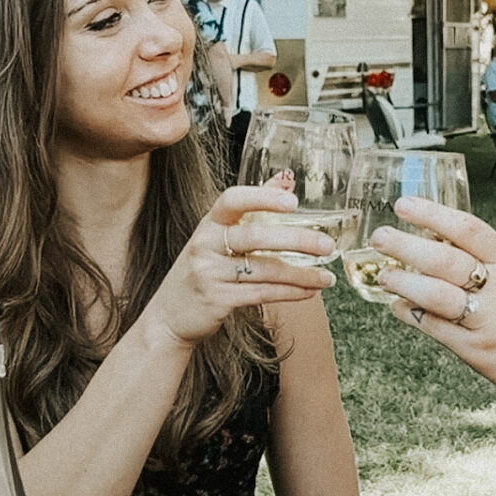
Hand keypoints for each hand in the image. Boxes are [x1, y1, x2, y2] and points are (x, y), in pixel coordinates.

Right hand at [145, 183, 334, 349]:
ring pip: (264, 270)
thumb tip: (286, 180)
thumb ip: (253, 207)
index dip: (262, 198)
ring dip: (301, 274)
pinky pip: (261, 294)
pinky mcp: (217, 300)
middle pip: (255, 236)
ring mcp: (209, 274)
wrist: (169, 316)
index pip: (233, 200)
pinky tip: (309, 291)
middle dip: (296, 240)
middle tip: (326, 245)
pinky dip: (290, 293)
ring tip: (327, 278)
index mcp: (208, 224)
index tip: (293, 201)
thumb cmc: (202, 270)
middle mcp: (205, 245)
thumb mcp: (218, 236)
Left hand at [369, 197, 495, 398]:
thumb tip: (435, 240)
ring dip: (404, 283)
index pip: (468, 230)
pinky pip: (434, 328)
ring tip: (384, 274)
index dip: (432, 214)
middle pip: (446, 261)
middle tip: (380, 237)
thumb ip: (485, 261)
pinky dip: (410, 314)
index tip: (403, 205)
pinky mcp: (474, 350)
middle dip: (407, 246)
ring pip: (436, 295)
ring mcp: (486, 321)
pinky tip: (396, 306)